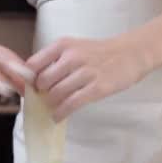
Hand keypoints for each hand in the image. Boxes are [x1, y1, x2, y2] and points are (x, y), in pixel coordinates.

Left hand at [27, 36, 151, 121]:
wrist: (131, 53)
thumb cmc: (100, 52)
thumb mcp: (75, 47)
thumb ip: (56, 60)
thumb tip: (35, 80)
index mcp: (63, 45)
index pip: (34, 64)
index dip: (30, 78)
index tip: (33, 86)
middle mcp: (72, 57)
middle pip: (43, 82)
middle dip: (41, 93)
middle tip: (45, 99)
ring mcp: (85, 73)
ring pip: (56, 94)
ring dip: (51, 105)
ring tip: (52, 108)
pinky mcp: (96, 88)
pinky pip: (71, 104)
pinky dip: (61, 113)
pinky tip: (58, 117)